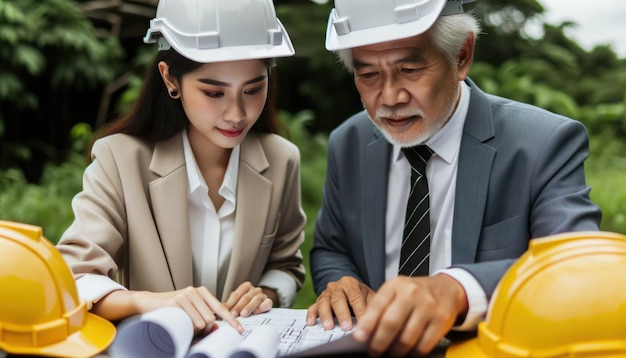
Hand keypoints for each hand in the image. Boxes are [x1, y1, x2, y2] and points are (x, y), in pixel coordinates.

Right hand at [96, 286, 242, 334]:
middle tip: (193, 329)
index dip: (231, 320)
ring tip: (183, 325)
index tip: (239, 330)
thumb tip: (215, 327)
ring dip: (193, 330)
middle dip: (204, 329)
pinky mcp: (175, 303)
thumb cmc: (171, 307)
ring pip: (201, 322)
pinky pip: (189, 323)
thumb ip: (203, 315)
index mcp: (202, 292)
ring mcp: (185, 296)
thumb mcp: (189, 309)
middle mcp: (195, 292)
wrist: (147, 302)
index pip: (220, 308)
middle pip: (210, 319)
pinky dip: (186, 328)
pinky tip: (178, 323)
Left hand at [223, 281, 273, 317]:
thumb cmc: (246, 304)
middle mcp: (254, 289)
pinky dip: (262, 307)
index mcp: (245, 287)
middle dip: (238, 306)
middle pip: (245, 297)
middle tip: (233, 314)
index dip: (230, 303)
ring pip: (256, 299)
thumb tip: (215, 310)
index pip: (236, 294)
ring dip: (249, 307)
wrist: (261, 305)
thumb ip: (229, 305)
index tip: (225, 311)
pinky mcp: (269, 302)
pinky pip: (267, 303)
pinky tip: (257, 311)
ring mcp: (262, 295)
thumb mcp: (236, 302)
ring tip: (243, 314)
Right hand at [306, 276, 374, 330]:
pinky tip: (311, 323)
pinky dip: (311, 315)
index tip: (363, 323)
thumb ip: (373, 306)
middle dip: (342, 314)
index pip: (355, 297)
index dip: (359, 311)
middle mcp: (336, 286)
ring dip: (326, 315)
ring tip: (329, 327)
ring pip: (324, 303)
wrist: (348, 289)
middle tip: (346, 327)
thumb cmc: (361, 296)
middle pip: (338, 299)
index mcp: (351, 284)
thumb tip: (378, 321)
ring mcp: (325, 294)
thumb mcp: (369, 297)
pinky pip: (313, 307)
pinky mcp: (318, 302)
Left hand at [352, 274, 467, 356]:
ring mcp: (428, 307)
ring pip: (407, 338)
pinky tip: (408, 351)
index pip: (377, 306)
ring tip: (391, 352)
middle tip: (374, 351)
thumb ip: (379, 307)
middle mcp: (412, 294)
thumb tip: (364, 330)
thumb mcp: (395, 290)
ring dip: (395, 351)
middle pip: (391, 323)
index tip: (359, 338)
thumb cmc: (415, 292)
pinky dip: (413, 353)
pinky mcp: (441, 320)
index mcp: (396, 285)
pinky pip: (423, 345)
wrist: (446, 288)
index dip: (366, 325)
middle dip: (379, 342)